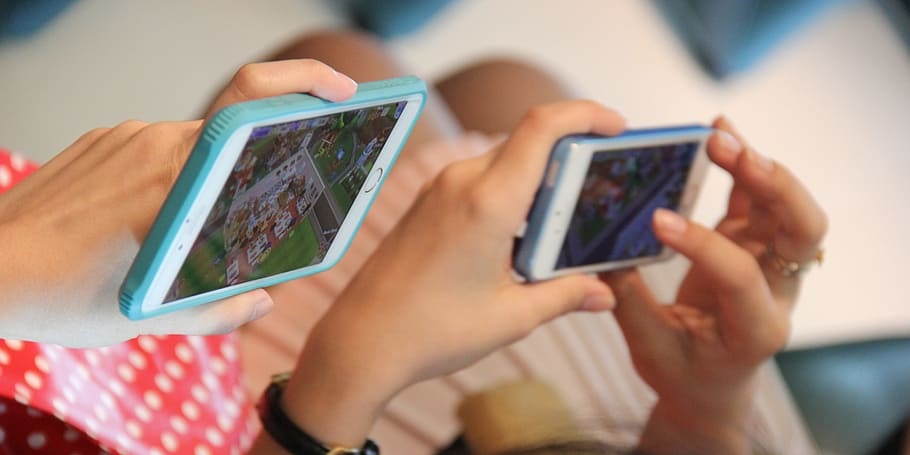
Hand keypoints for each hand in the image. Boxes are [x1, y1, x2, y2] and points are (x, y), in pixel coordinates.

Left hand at [0, 59, 358, 346]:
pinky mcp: (100, 139)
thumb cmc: (66, 295)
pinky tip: (147, 220)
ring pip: (194, 145)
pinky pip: (155, 149)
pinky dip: (168, 179)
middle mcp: (157, 141)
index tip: (345, 92)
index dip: (306, 82)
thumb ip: (221, 310)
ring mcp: (125, 135)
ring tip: (184, 232)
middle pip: (235, 130)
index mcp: (183, 177)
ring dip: (206, 179)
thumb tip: (261, 301)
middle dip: (260, 158)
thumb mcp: (155, 317)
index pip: (254, 101)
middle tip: (273, 189)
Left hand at [278, 101, 625, 447]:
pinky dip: (510, 193)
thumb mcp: (511, 317)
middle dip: (570, 156)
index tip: (615, 126)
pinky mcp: (427, 203)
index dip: (585, 114)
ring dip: (538, 180)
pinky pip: (479, 179)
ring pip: (504, 161)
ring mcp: (438, 189)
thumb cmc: (431, 332)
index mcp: (488, 202)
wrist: (360, 341)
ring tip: (561, 223)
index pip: (543, 126)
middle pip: (528, 142)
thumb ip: (565, 295)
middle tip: (600, 188)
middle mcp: (460, 182)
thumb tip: (603, 293)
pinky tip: (521, 236)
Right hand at [604, 117, 826, 453]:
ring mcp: (768, 262)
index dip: (702, 245)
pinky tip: (721, 132)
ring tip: (718, 135)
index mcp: (757, 328)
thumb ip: (627, 302)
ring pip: (784, 205)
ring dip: (755, 166)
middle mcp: (777, 290)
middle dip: (774, 186)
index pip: (741, 274)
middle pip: (803, 231)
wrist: (711, 387)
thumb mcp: (650, 351)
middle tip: (731, 154)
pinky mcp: (751, 243)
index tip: (657, 221)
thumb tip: (599, 252)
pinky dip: (742, 163)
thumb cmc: (683, 374)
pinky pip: (755, 198)